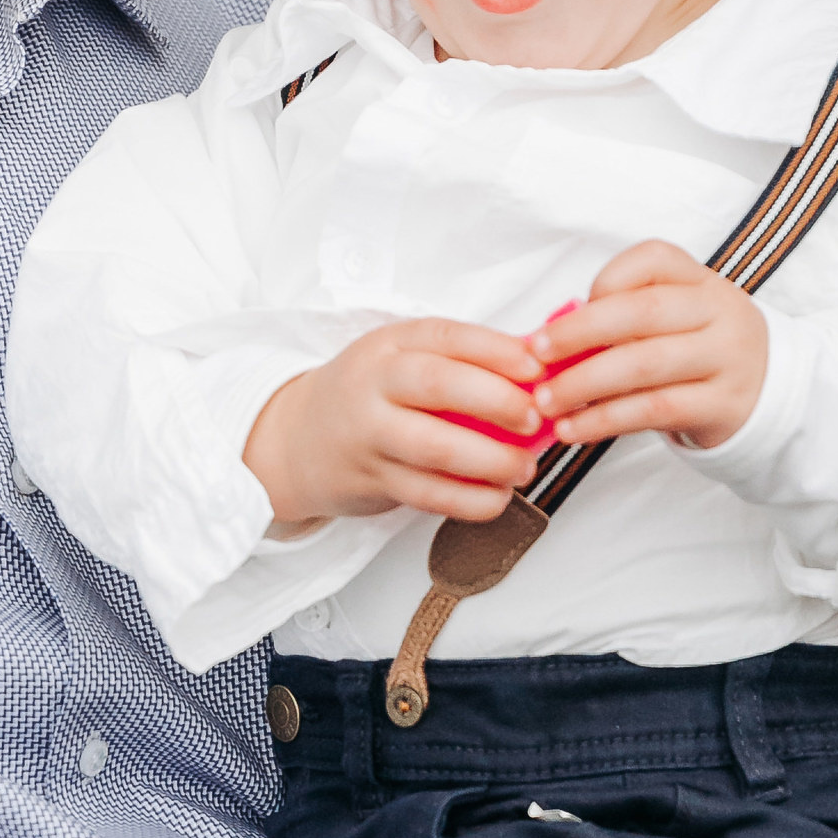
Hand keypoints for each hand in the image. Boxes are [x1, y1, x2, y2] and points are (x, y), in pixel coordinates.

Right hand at [245, 319, 547, 528]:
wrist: (296, 441)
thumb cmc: (368, 396)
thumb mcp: (401, 359)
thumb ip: (463, 361)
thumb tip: (542, 368)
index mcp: (390, 344)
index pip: (448, 337)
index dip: (499, 351)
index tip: (539, 370)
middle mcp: (375, 384)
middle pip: (440, 384)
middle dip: (498, 401)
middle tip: (536, 419)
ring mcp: (369, 434)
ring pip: (435, 447)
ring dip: (490, 460)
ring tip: (524, 467)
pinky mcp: (371, 480)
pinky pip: (428, 495)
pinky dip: (470, 500)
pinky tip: (497, 497)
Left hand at [534, 243, 767, 450]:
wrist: (766, 396)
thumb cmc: (696, 354)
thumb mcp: (674, 322)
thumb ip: (623, 320)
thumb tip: (550, 342)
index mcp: (701, 280)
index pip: (653, 260)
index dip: (604, 282)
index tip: (567, 313)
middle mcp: (720, 311)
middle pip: (643, 311)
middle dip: (580, 332)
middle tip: (536, 354)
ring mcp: (727, 358)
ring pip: (645, 365)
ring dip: (584, 383)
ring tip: (545, 403)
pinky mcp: (723, 405)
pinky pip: (654, 410)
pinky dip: (605, 420)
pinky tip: (573, 429)